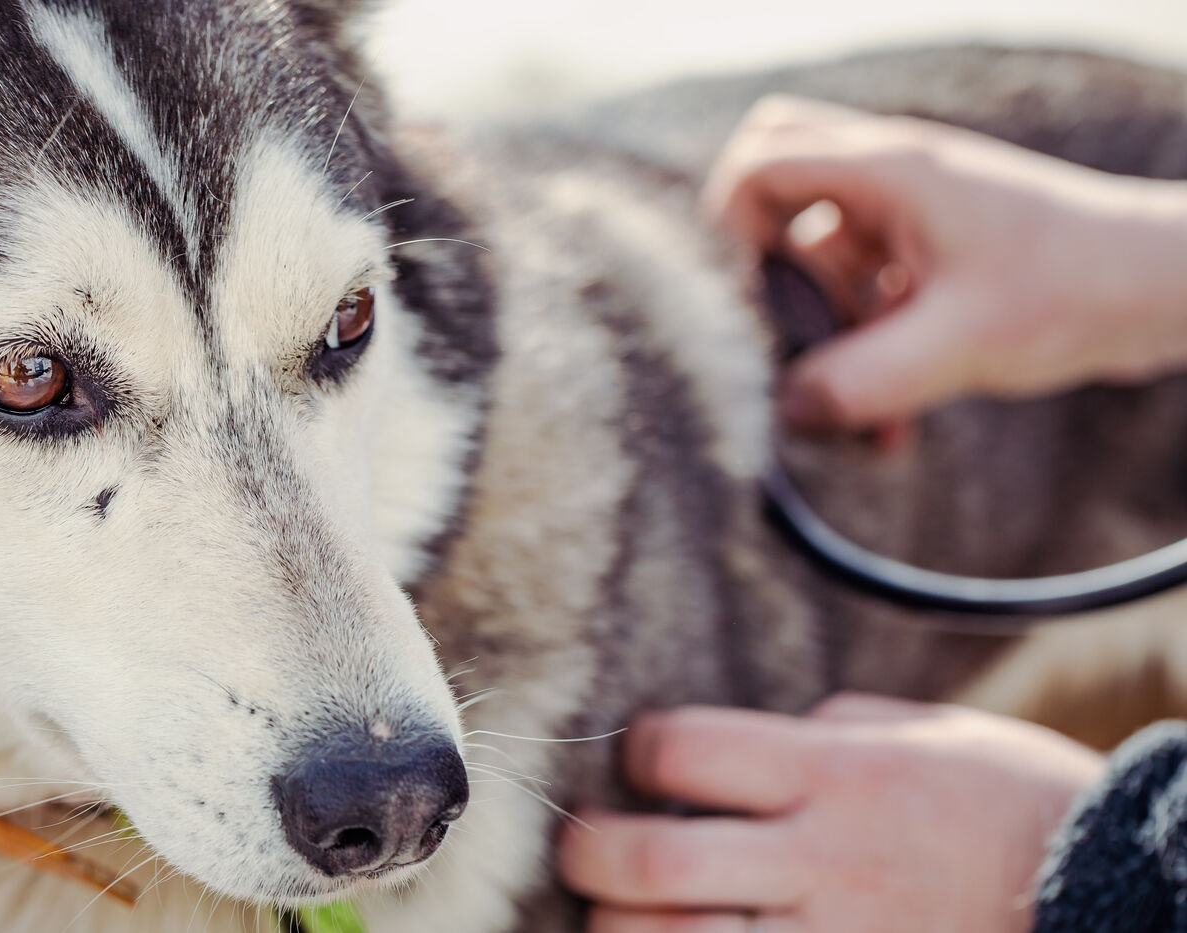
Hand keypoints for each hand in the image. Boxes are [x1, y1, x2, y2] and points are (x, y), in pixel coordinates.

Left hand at [557, 694, 1104, 932]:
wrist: (1118, 891)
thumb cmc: (1018, 802)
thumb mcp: (930, 733)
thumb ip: (833, 728)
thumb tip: (767, 731)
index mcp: (836, 773)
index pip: (685, 749)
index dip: (640, 749)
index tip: (641, 758)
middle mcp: (824, 857)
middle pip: (656, 859)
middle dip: (591, 852)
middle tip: (584, 846)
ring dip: (622, 928)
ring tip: (618, 912)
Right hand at [703, 95, 1186, 431]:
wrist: (1164, 293)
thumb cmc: (1073, 293)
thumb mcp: (954, 348)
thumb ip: (857, 382)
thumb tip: (780, 410)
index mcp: (890, 170)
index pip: (761, 162)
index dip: (730, 231)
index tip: (748, 304)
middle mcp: (893, 178)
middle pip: (779, 180)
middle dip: (765, 266)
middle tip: (780, 329)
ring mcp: (913, 211)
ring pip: (822, 251)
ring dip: (825, 330)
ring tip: (853, 413)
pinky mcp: (933, 251)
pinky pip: (865, 287)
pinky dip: (862, 347)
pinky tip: (890, 422)